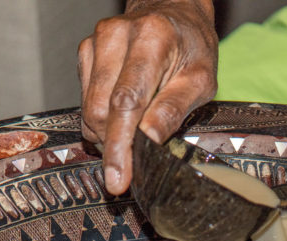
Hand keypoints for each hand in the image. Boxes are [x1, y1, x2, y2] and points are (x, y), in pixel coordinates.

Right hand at [78, 0, 217, 194]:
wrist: (173, 12)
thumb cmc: (192, 47)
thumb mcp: (201, 80)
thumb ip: (174, 109)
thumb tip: (149, 141)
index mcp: (152, 40)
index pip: (127, 102)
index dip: (120, 145)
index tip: (119, 178)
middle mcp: (116, 36)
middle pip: (102, 109)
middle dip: (114, 146)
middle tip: (132, 165)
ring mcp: (96, 42)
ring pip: (88, 109)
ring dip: (107, 134)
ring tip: (133, 136)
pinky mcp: (85, 52)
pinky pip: (85, 101)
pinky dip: (102, 120)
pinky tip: (123, 118)